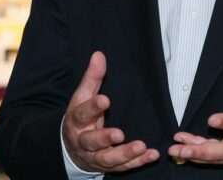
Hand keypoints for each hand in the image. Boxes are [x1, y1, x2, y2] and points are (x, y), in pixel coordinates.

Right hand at [63, 51, 159, 172]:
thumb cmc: (80, 116)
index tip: (105, 100)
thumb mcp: (82, 96)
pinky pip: (122, 168)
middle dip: (105, 138)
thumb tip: (99, 55)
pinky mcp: (107, 166)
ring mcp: (94, 156)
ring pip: (107, 159)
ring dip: (125, 154)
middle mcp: (83, 141)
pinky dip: (137, 163)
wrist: (70, 147)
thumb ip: (92, 77)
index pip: (82, 114)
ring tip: (141, 147)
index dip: (93, 107)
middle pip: (92, 141)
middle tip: (120, 134)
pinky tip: (151, 155)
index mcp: (76, 121)